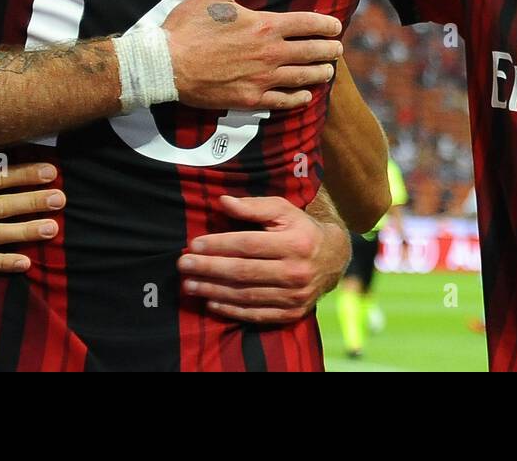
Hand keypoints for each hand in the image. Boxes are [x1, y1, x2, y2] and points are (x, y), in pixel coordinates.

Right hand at [164, 0, 342, 111]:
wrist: (166, 64)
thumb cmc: (189, 26)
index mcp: (265, 26)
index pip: (308, 24)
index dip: (326, 25)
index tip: (336, 27)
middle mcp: (270, 54)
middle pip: (311, 52)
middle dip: (329, 50)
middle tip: (338, 50)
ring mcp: (261, 79)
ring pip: (302, 78)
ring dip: (319, 73)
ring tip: (328, 71)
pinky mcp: (249, 99)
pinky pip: (282, 101)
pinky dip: (298, 99)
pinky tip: (305, 97)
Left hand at [177, 195, 351, 323]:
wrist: (334, 258)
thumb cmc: (301, 228)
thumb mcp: (283, 210)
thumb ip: (253, 206)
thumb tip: (222, 202)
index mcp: (295, 243)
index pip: (248, 244)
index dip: (219, 245)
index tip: (194, 245)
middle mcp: (296, 271)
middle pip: (243, 271)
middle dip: (209, 269)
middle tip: (183, 265)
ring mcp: (295, 296)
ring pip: (246, 294)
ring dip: (214, 291)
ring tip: (190, 285)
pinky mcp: (292, 313)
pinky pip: (257, 314)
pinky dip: (232, 310)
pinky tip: (211, 303)